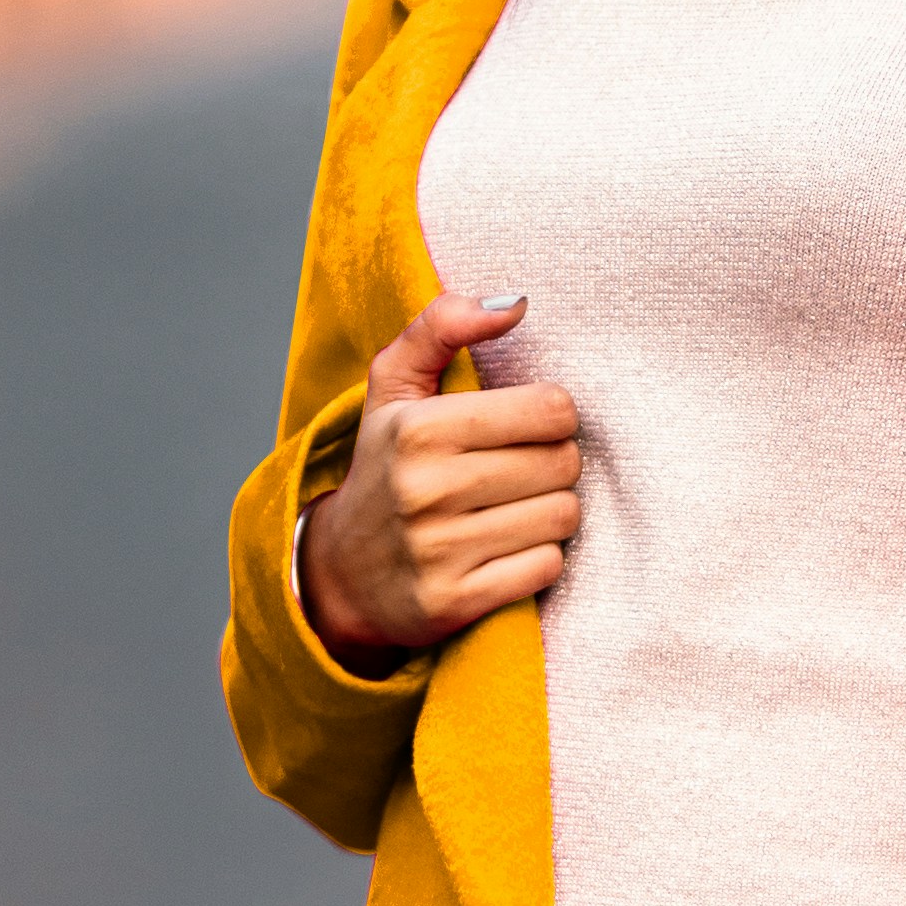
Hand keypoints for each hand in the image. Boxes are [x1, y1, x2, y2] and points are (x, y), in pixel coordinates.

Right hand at [299, 290, 580, 664]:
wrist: (342, 573)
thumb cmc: (386, 465)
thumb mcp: (394, 386)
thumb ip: (444, 326)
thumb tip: (516, 302)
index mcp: (418, 428)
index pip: (550, 409)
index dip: (552, 415)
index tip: (527, 425)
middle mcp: (427, 490)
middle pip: (563, 463)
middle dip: (556, 462)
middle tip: (523, 468)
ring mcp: (440, 551)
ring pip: (562, 516)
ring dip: (553, 510)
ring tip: (517, 506)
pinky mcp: (456, 602)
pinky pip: (547, 567)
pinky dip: (540, 557)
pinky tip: (508, 547)